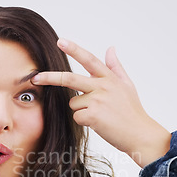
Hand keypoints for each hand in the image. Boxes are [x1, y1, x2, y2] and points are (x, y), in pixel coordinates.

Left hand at [31, 38, 170, 167]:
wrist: (140, 134)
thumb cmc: (132, 112)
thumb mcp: (127, 85)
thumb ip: (116, 67)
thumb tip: (111, 48)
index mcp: (109, 78)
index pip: (89, 59)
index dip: (74, 49)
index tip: (60, 41)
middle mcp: (103, 86)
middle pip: (69, 79)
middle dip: (50, 78)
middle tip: (36, 78)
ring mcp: (97, 100)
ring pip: (73, 103)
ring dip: (81, 111)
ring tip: (99, 116)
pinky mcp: (93, 114)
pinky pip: (77, 116)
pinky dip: (84, 122)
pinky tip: (99, 124)